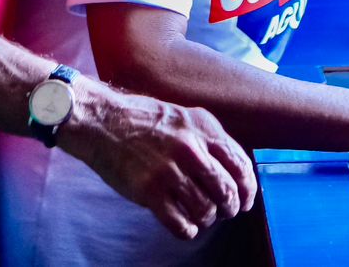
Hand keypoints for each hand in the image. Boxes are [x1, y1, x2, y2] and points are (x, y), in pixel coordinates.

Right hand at [60, 80, 257, 240]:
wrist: (101, 120)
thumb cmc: (141, 118)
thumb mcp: (183, 117)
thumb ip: (209, 139)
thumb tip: (234, 169)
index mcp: (203, 128)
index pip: (241, 165)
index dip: (248, 189)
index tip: (245, 200)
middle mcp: (190, 149)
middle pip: (227, 191)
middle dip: (229, 208)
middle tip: (223, 212)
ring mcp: (170, 171)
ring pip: (206, 210)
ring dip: (206, 219)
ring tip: (199, 217)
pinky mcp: (149, 191)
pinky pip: (180, 223)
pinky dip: (187, 230)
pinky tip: (185, 226)